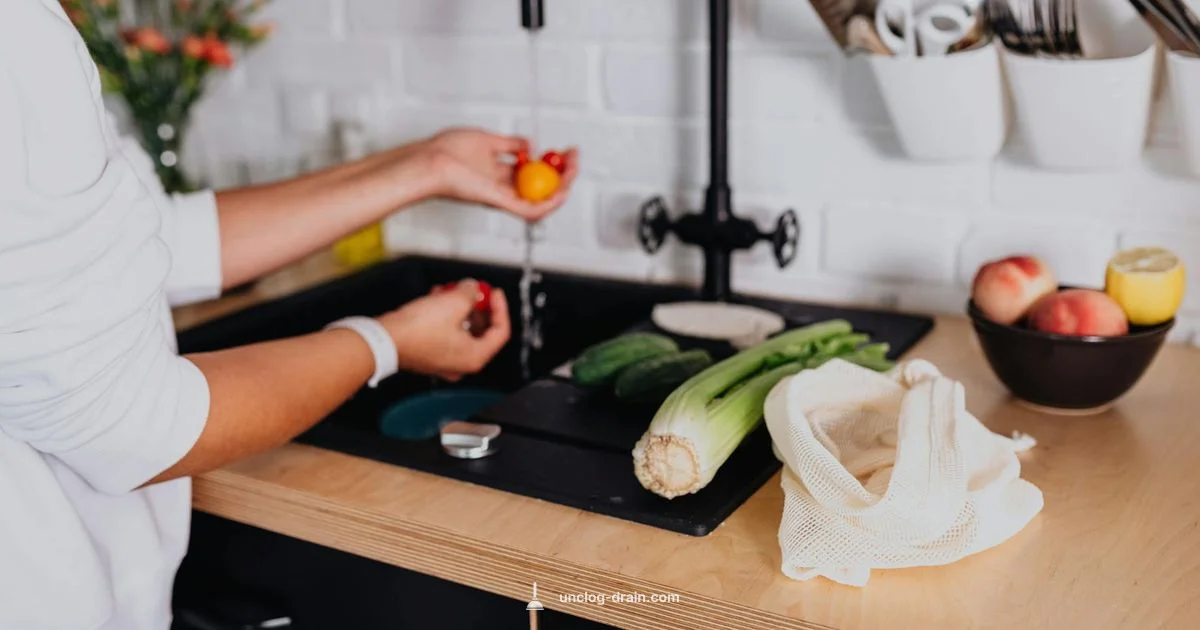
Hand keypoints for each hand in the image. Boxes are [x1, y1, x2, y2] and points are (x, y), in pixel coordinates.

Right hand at [376, 280, 511, 380]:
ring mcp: (443, 360)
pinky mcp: (428, 353)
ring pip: (461, 329)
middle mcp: (461, 364)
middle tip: (473, 290)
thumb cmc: (416, 331)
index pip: (500, 332)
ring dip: (458, 307)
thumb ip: (470, 292)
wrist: (383, 340)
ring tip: (451, 290)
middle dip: (476, 305)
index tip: (494, 293)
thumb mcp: (453, 302)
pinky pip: (444, 332)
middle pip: (480, 330)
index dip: (500, 308)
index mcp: (474, 357)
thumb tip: (472, 288)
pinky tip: (437, 298)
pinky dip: (444, 315)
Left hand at [426, 127, 579, 220]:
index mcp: (500, 175)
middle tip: (574, 158)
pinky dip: (550, 204)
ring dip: (563, 187)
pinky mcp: (500, 204)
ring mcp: (503, 198)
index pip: (535, 173)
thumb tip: (531, 144)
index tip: (566, 150)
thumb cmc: (447, 152)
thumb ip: (510, 144)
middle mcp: (504, 188)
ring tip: (573, 170)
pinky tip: (562, 192)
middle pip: (542, 187)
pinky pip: (530, 211)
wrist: (431, 162)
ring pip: (542, 201)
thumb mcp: (486, 140)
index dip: (554, 163)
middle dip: (564, 173)